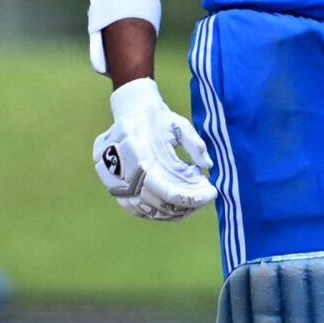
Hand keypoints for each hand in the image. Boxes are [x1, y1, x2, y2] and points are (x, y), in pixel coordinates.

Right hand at [95, 77, 214, 221]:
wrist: (131, 111)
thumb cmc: (158, 119)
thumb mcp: (180, 125)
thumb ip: (194, 144)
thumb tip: (208, 165)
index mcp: (139, 154)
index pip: (167, 190)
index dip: (190, 197)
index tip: (211, 193)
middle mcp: (122, 171)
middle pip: (156, 202)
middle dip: (184, 205)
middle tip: (204, 199)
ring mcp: (113, 180)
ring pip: (144, 209)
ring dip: (170, 211)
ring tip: (191, 204)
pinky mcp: (112, 185)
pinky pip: (133, 207)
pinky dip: (154, 211)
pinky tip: (173, 207)